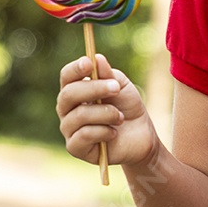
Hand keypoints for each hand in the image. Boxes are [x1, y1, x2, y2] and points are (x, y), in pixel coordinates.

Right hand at [57, 53, 157, 169]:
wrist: (140, 138)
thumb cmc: (127, 109)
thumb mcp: (121, 87)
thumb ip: (108, 74)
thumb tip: (97, 58)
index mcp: (75, 91)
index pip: (67, 77)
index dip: (75, 69)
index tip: (89, 63)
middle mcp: (67, 109)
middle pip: (68, 94)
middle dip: (94, 89)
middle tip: (116, 88)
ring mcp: (69, 129)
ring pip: (79, 116)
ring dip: (105, 113)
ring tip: (120, 117)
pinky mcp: (75, 148)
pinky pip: (84, 135)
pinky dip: (103, 132)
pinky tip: (113, 133)